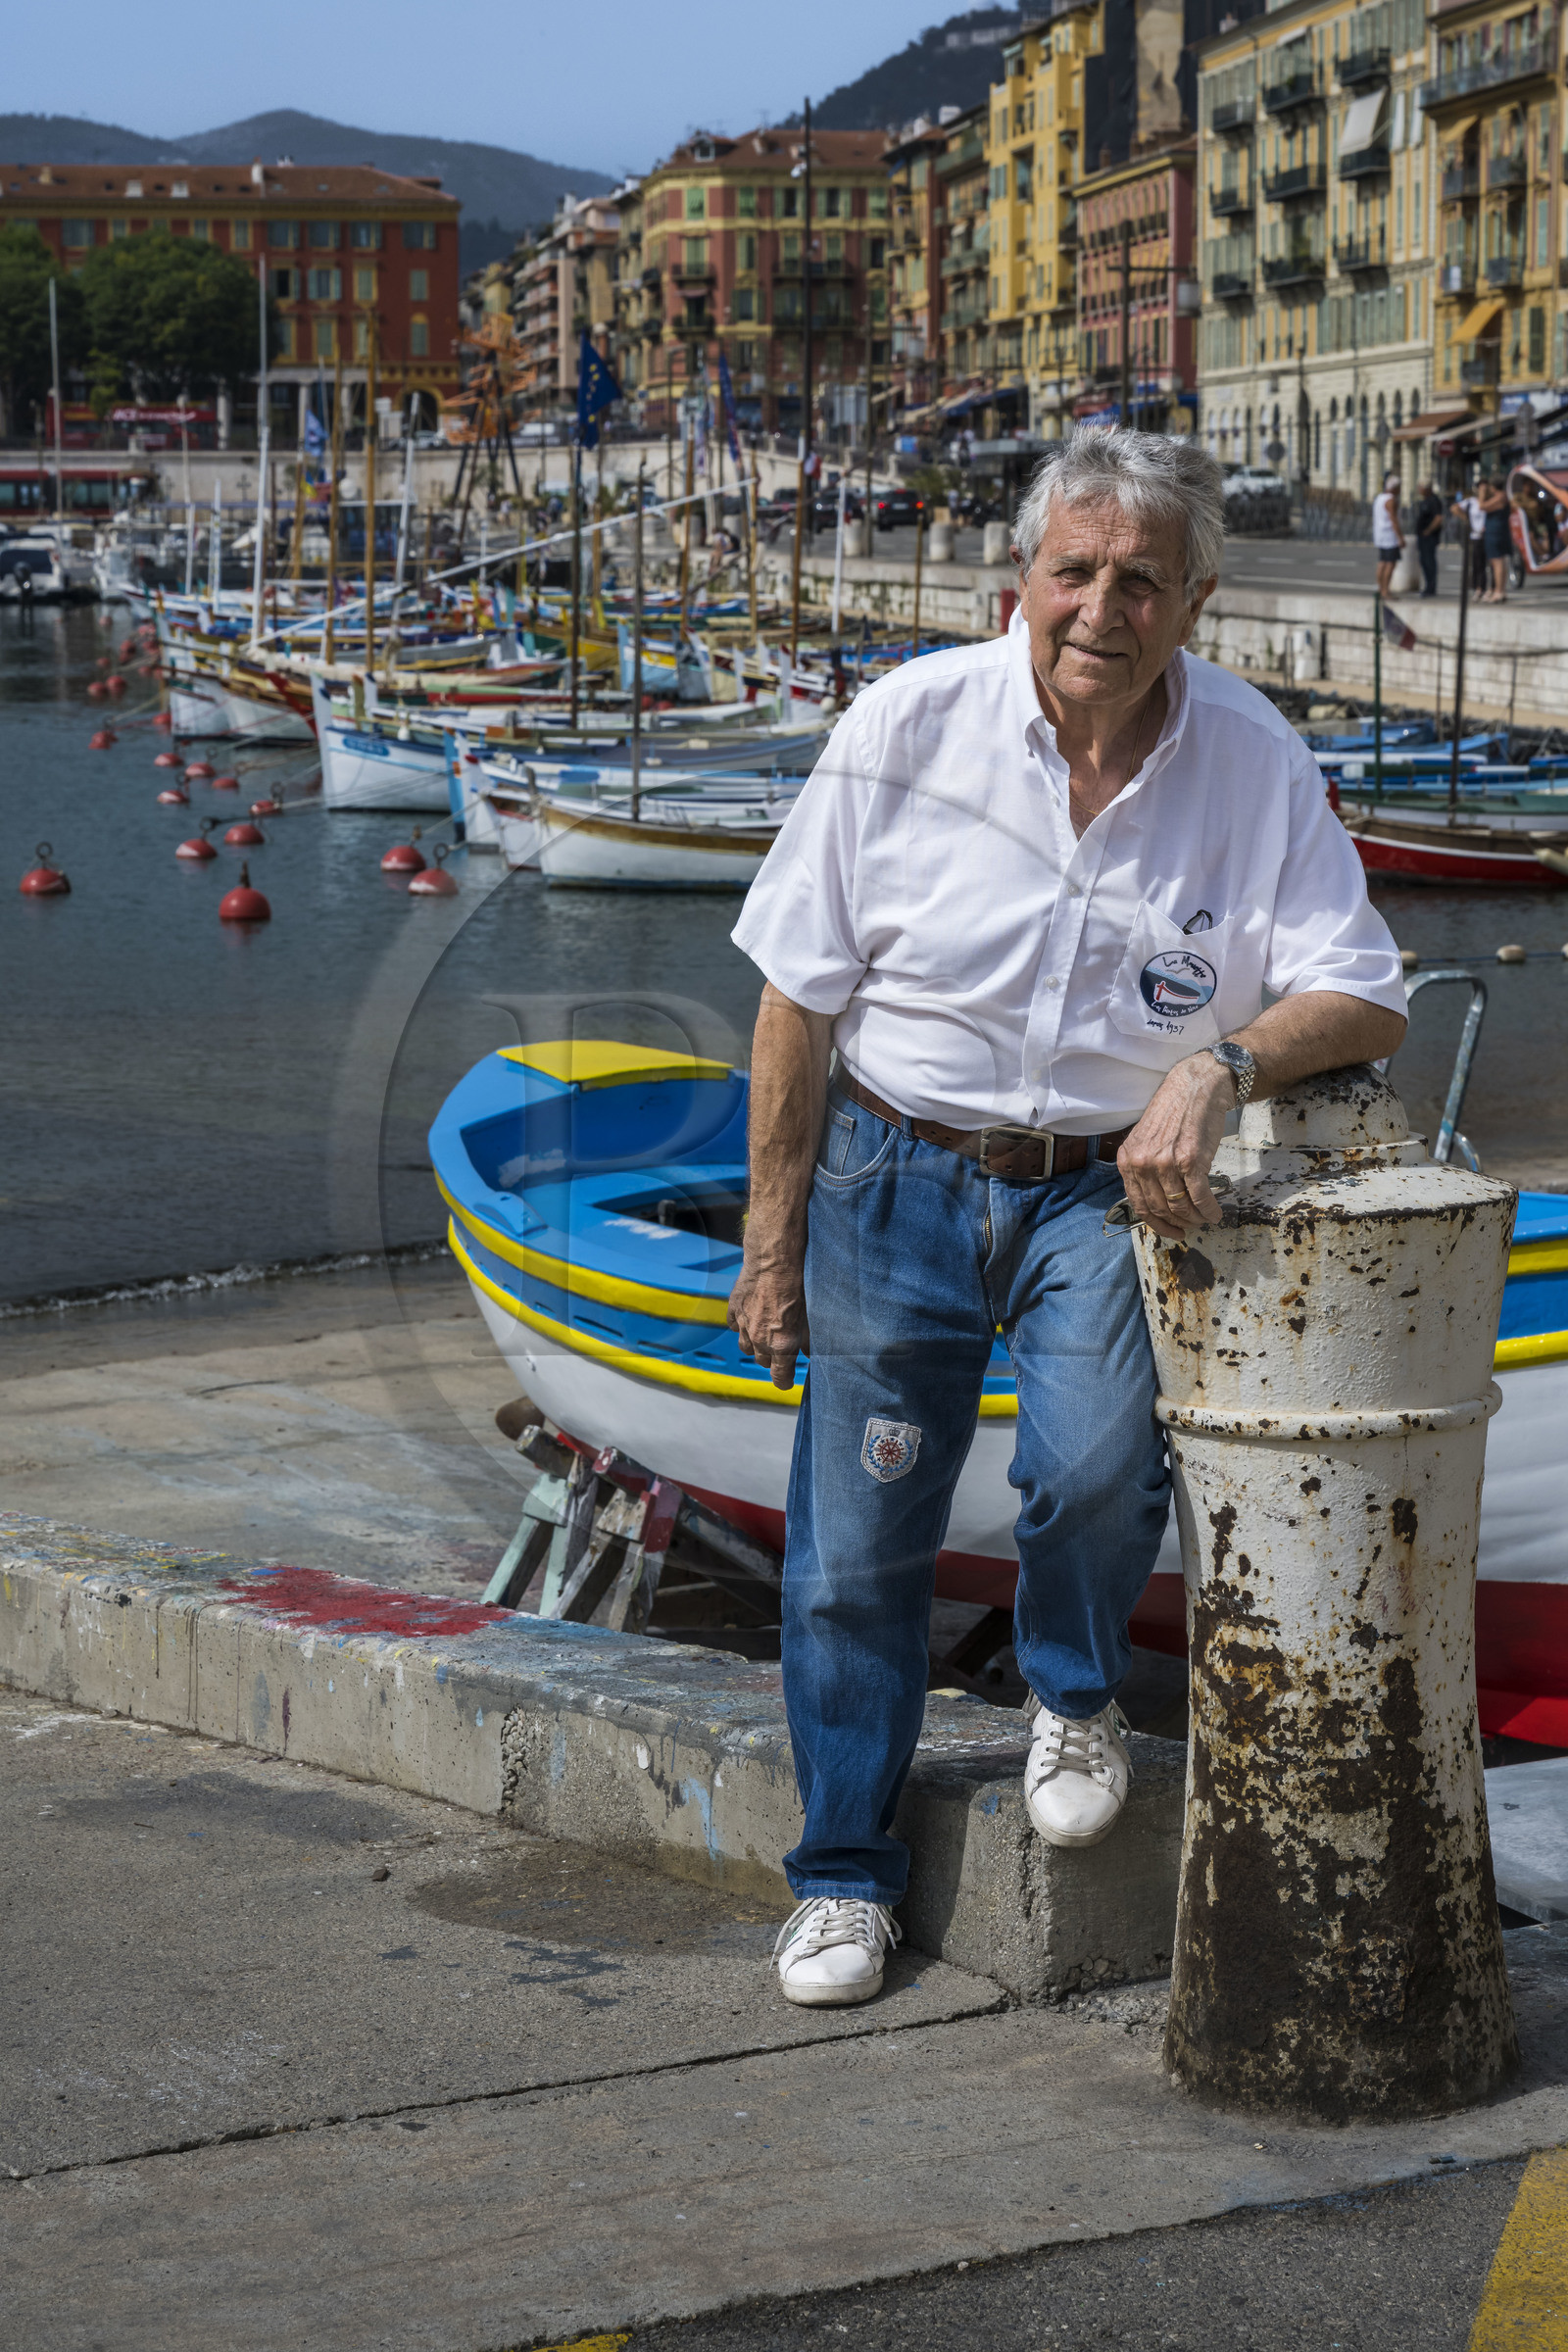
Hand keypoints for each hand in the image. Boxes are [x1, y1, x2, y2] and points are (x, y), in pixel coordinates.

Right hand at [729, 1249, 809, 1388]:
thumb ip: (810, 1340)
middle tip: (783, 1350)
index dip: (785, 1381)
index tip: (788, 1380)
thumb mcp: (811, 1316)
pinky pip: (735, 1326)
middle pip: (763, 1362)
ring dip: (756, 1345)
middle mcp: (759, 1339)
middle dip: (773, 1360)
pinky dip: (742, 1326)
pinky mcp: (734, 1309)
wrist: (775, 1259)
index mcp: (781, 1345)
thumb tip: (809, 1352)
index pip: (780, 1378)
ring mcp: (744, 1325)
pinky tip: (753, 1316)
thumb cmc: (798, 1286)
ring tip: (766, 1334)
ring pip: (746, 1347)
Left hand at [1117, 1055, 1233, 1241]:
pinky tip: (1214, 1213)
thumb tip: (1156, 1200)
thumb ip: (1144, 1167)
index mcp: (1128, 1160)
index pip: (1139, 1204)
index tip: (1171, 1230)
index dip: (1157, 1223)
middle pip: (1160, 1208)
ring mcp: (1166, 1162)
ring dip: (1195, 1218)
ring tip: (1204, 1218)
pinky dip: (1208, 1210)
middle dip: (1178, 1222)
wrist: (1195, 1088)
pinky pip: (1199, 1197)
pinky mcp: (1191, 1160)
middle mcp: (1143, 1163)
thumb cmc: (1174, 1113)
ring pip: (1180, 1205)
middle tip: (1191, 1225)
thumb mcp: (1146, 1139)